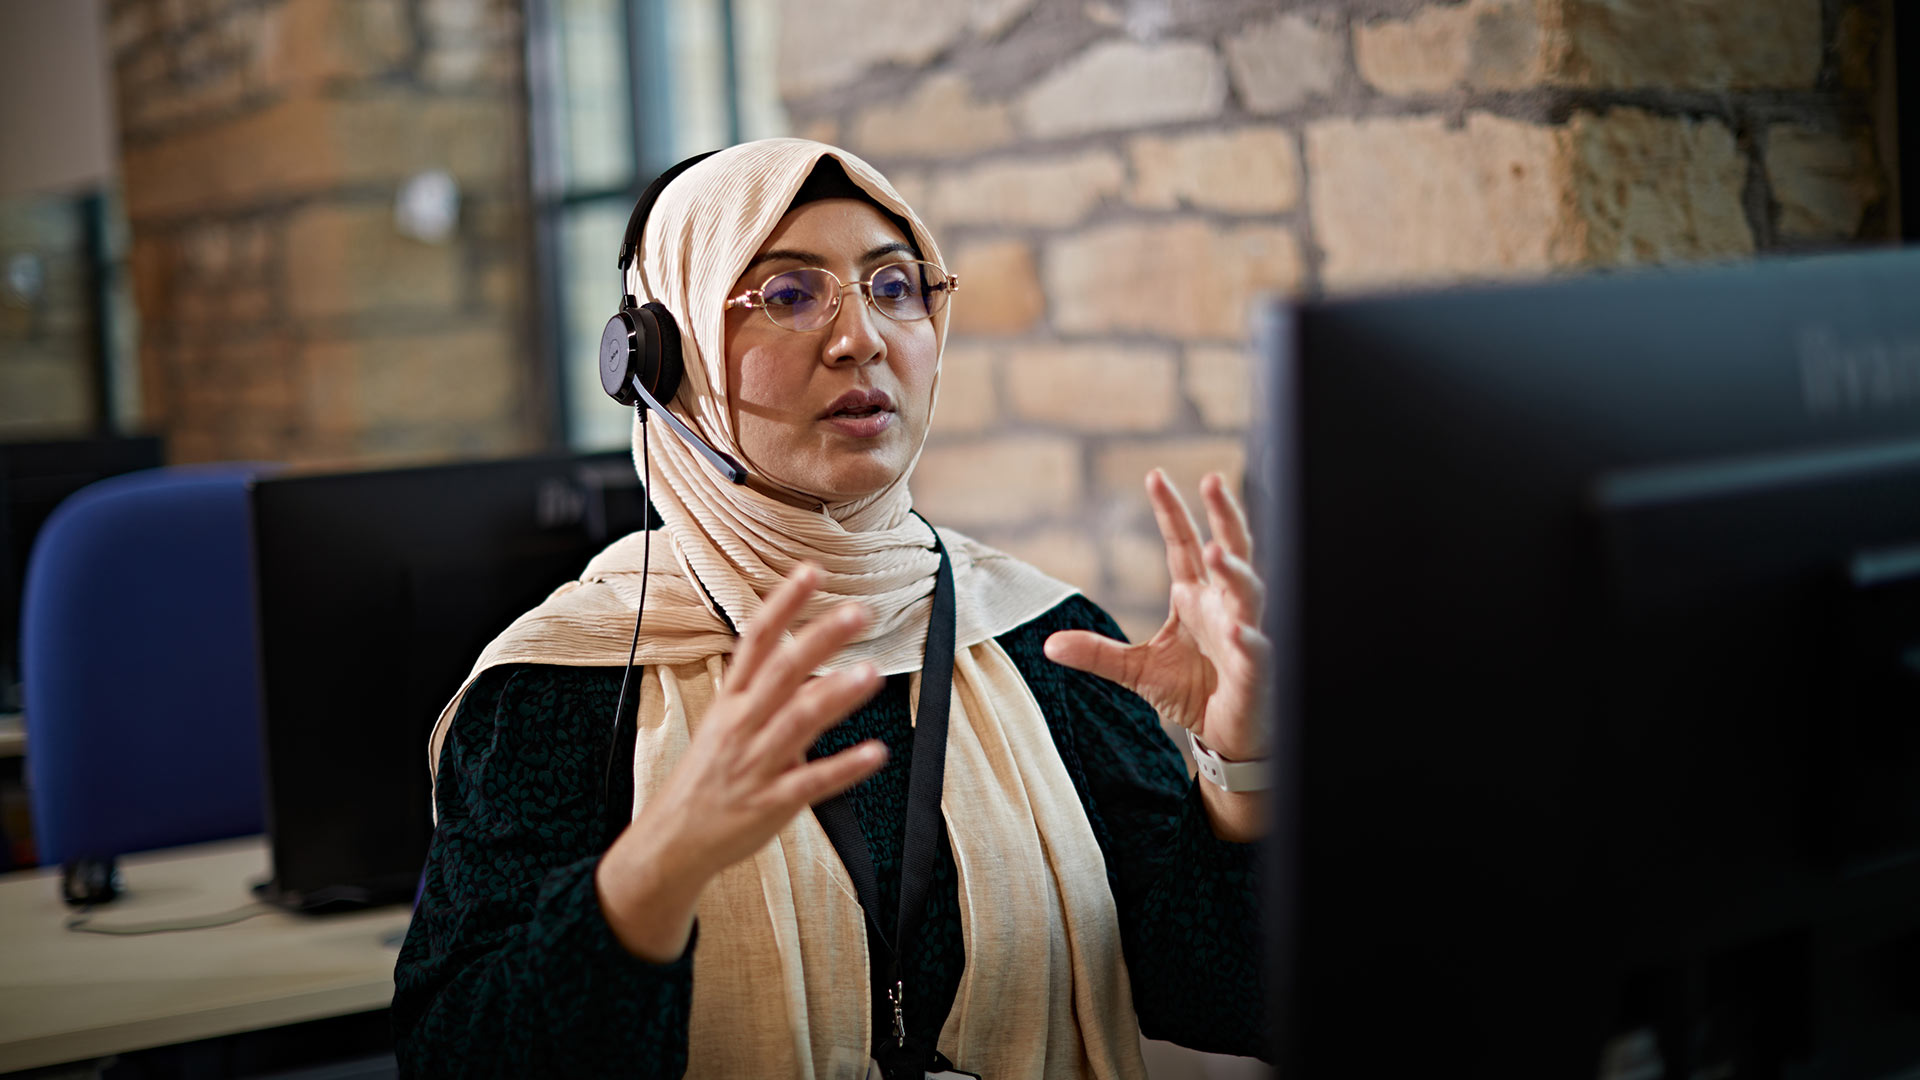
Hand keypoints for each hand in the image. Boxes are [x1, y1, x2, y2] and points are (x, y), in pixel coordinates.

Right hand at [596, 564, 886, 959]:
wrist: (673, 840)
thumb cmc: (709, 775)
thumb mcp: (728, 723)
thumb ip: (770, 694)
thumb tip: (817, 665)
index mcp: (732, 700)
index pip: (757, 640)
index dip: (784, 604)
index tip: (812, 571)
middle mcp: (743, 724)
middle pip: (783, 671)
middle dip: (819, 639)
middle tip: (858, 611)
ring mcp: (756, 763)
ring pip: (798, 721)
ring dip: (837, 695)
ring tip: (873, 672)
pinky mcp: (771, 802)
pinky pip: (811, 782)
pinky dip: (844, 767)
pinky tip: (876, 752)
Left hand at [1044, 471, 1270, 838]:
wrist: (1225, 738)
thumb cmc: (1191, 692)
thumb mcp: (1136, 670)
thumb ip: (1097, 653)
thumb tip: (1049, 644)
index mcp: (1196, 598)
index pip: (1185, 545)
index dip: (1172, 512)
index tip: (1155, 476)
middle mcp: (1224, 606)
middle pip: (1230, 550)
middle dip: (1225, 516)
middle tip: (1213, 480)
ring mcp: (1246, 634)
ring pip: (1249, 592)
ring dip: (1234, 572)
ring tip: (1216, 552)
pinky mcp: (1256, 671)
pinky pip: (1258, 650)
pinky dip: (1250, 639)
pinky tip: (1238, 630)